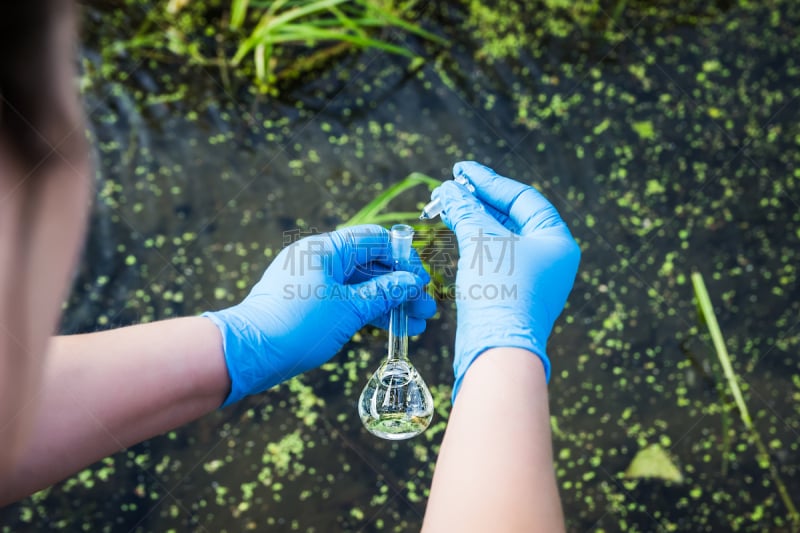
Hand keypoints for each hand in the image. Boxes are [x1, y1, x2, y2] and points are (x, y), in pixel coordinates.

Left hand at [203, 224, 435, 405]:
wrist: (248, 354)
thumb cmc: (297, 326)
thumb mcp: (348, 310)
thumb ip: (384, 293)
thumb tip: (413, 283)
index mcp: (326, 249)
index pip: (375, 240)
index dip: (404, 259)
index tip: (423, 283)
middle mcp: (319, 259)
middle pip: (371, 264)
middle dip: (401, 286)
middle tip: (426, 309)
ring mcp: (313, 280)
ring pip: (361, 285)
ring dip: (389, 302)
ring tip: (415, 325)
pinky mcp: (309, 302)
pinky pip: (347, 300)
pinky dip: (368, 311)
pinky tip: (391, 328)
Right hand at [432, 161, 579, 400]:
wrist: (498, 349)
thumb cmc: (500, 291)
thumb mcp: (481, 241)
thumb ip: (465, 210)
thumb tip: (449, 189)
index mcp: (556, 240)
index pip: (522, 198)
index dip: (489, 181)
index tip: (462, 170)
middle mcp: (551, 258)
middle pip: (513, 216)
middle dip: (480, 200)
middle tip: (451, 187)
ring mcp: (535, 278)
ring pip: (503, 237)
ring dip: (475, 220)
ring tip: (448, 205)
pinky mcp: (516, 294)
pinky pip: (498, 258)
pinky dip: (477, 242)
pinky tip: (457, 232)